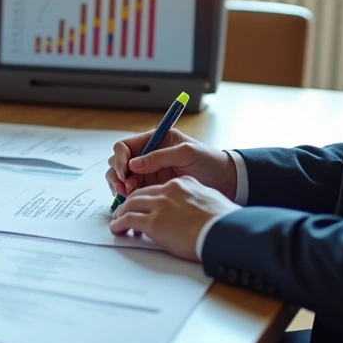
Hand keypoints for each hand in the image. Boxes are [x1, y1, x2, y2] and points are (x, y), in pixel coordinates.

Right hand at [106, 129, 237, 200]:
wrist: (225, 181)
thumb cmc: (210, 162)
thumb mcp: (187, 154)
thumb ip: (159, 157)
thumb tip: (133, 164)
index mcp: (155, 140)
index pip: (126, 146)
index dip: (120, 158)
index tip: (124, 172)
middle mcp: (148, 155)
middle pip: (119, 162)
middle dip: (117, 174)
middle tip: (125, 188)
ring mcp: (149, 172)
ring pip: (122, 177)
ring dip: (120, 185)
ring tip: (127, 195)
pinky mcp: (152, 187)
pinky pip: (132, 190)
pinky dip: (127, 196)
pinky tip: (131, 202)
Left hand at [109, 176, 239, 261]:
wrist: (225, 232)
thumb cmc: (223, 222)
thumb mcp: (209, 199)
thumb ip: (195, 198)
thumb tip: (192, 208)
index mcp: (182, 184)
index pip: (156, 188)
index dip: (146, 198)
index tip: (142, 205)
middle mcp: (168, 191)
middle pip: (140, 194)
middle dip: (130, 203)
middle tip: (124, 212)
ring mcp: (160, 206)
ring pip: (130, 205)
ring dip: (121, 213)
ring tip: (118, 222)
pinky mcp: (154, 223)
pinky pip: (128, 220)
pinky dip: (119, 224)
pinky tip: (117, 229)